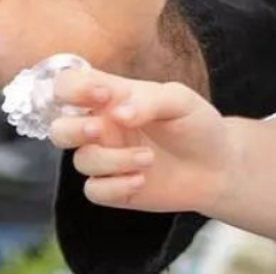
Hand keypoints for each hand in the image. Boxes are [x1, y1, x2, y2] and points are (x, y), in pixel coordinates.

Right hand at [49, 65, 233, 212]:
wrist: (217, 165)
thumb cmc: (196, 123)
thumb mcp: (180, 100)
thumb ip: (149, 101)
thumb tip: (117, 113)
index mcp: (114, 96)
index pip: (71, 85)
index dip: (73, 87)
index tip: (102, 95)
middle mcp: (104, 126)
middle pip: (59, 128)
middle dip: (73, 129)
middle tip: (100, 128)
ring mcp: (106, 157)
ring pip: (81, 161)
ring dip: (112, 160)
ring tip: (149, 158)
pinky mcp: (112, 188)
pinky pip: (94, 190)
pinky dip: (116, 186)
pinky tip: (142, 179)